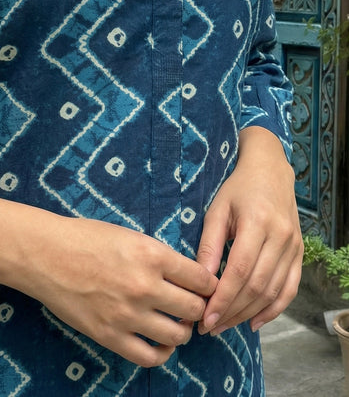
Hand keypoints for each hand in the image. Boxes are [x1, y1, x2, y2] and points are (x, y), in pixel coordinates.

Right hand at [19, 216, 217, 366]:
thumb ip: (159, 257)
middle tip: (192, 304)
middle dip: (199, 307)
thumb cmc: (86, 238)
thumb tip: (187, 276)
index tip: (206, 286)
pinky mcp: (110, 336)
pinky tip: (161, 343)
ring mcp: (127, 314)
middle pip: (194, 309)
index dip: (209, 284)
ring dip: (182, 330)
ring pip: (177, 335)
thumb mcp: (130, 235)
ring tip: (176, 321)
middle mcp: (144, 286)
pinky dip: (163, 353)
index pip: (201, 278)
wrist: (46, 254)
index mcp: (151, 255)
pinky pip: (149, 357)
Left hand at [196, 126, 302, 335]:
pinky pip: (290, 289)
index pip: (240, 271)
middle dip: (232, 311)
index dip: (223, 298)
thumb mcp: (217, 210)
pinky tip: (253, 321)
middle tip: (209, 326)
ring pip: (273, 291)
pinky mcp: (299, 253)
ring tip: (224, 325)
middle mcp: (280, 237)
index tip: (205, 317)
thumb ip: (209, 245)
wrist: (270, 172)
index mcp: (257, 223)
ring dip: (248, 313)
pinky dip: (273, 309)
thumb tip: (200, 281)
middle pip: (257, 286)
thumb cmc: (237, 189)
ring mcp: (293, 246)